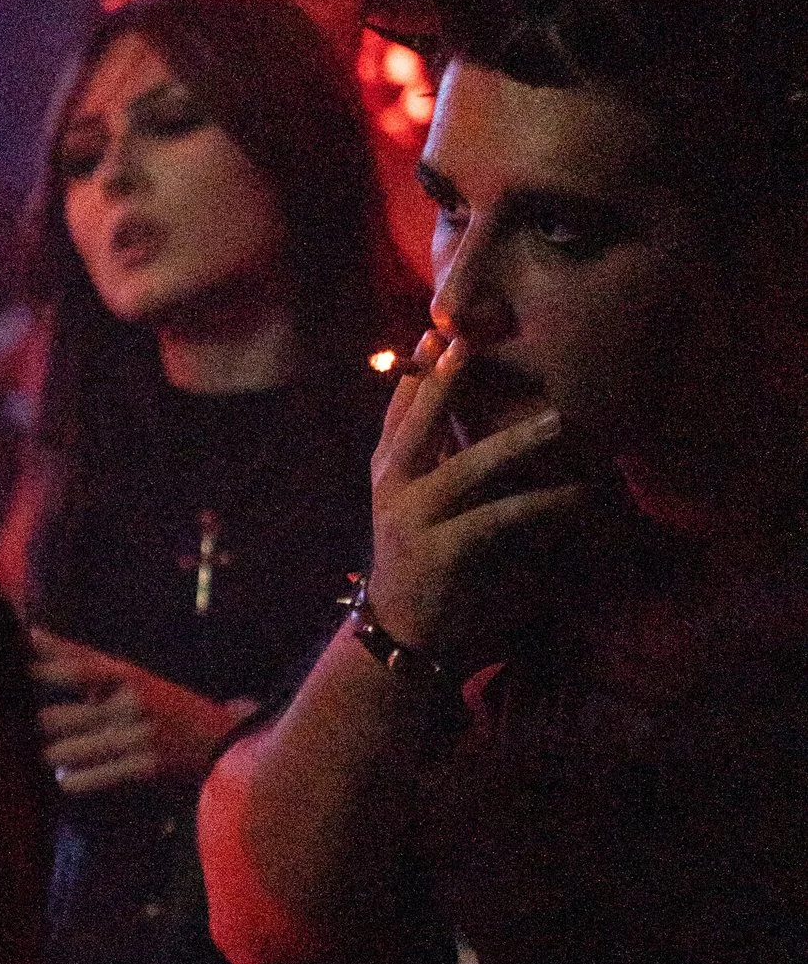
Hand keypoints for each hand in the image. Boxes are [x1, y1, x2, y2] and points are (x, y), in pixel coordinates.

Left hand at [30, 628, 250, 796]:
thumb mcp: (139, 683)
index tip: (19, 650)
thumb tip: (43, 655)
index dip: (46, 661)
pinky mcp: (146, 766)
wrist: (225, 741)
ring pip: (70, 750)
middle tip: (15, 728)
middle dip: (38, 726)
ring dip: (54, 756)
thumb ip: (95, 677)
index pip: (78, 665)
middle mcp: (130, 701)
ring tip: (45, 757)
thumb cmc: (172, 709)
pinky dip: (75, 780)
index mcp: (128, 676)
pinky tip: (65, 780)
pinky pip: (96, 776)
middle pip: (61, 715)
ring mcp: (138, 735)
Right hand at [363, 327, 587, 663]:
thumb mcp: (423, 501)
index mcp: (388, 469)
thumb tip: (495, 409)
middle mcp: (393, 487)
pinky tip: (576, 496)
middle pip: (419, 422)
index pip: (399, 408)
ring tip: (558, 421)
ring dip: (515, 442)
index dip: (418, 369)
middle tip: (471, 342)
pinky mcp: (442, 552)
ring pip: (467, 469)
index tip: (439, 330)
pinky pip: (498, 519)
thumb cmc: (425, 560)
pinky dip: (540, 505)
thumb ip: (443, 459)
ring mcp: (412, 519)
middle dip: (444, 380)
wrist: (403, 633)